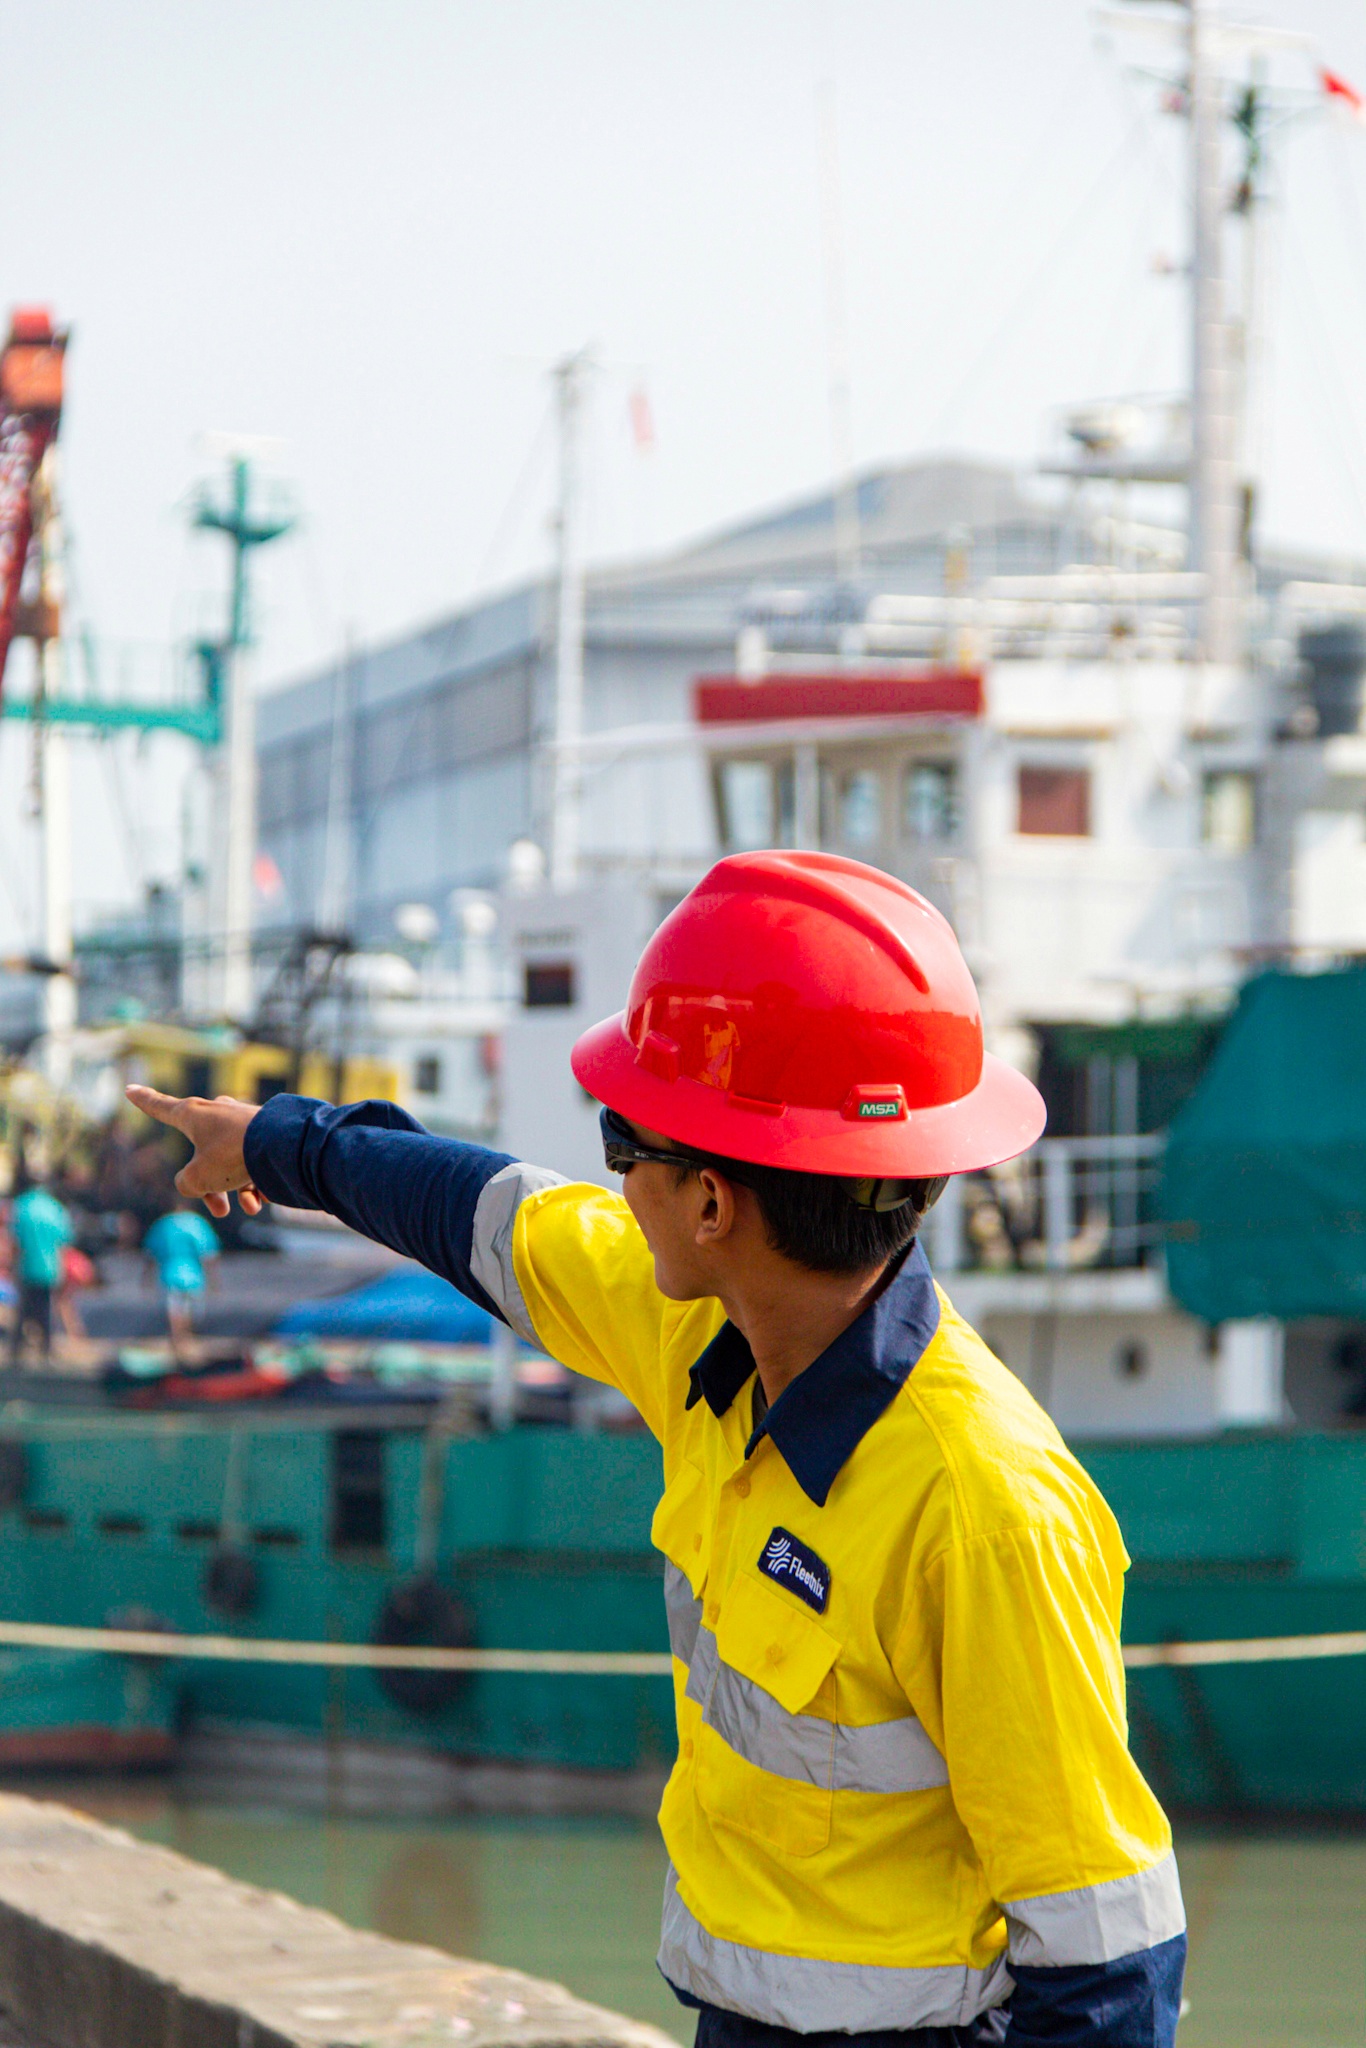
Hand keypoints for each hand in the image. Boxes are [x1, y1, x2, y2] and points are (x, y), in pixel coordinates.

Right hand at [124, 1086, 266, 1220]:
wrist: (283, 1147)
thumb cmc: (232, 1155)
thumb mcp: (197, 1177)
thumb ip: (187, 1182)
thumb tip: (198, 1183)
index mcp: (193, 1115)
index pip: (161, 1107)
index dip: (144, 1101)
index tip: (129, 1089)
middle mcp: (217, 1114)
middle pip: (201, 1155)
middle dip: (210, 1187)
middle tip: (219, 1211)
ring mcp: (242, 1123)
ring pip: (229, 1164)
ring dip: (236, 1191)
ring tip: (248, 1207)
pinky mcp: (265, 1134)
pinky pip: (252, 1163)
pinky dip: (255, 1184)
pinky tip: (263, 1198)